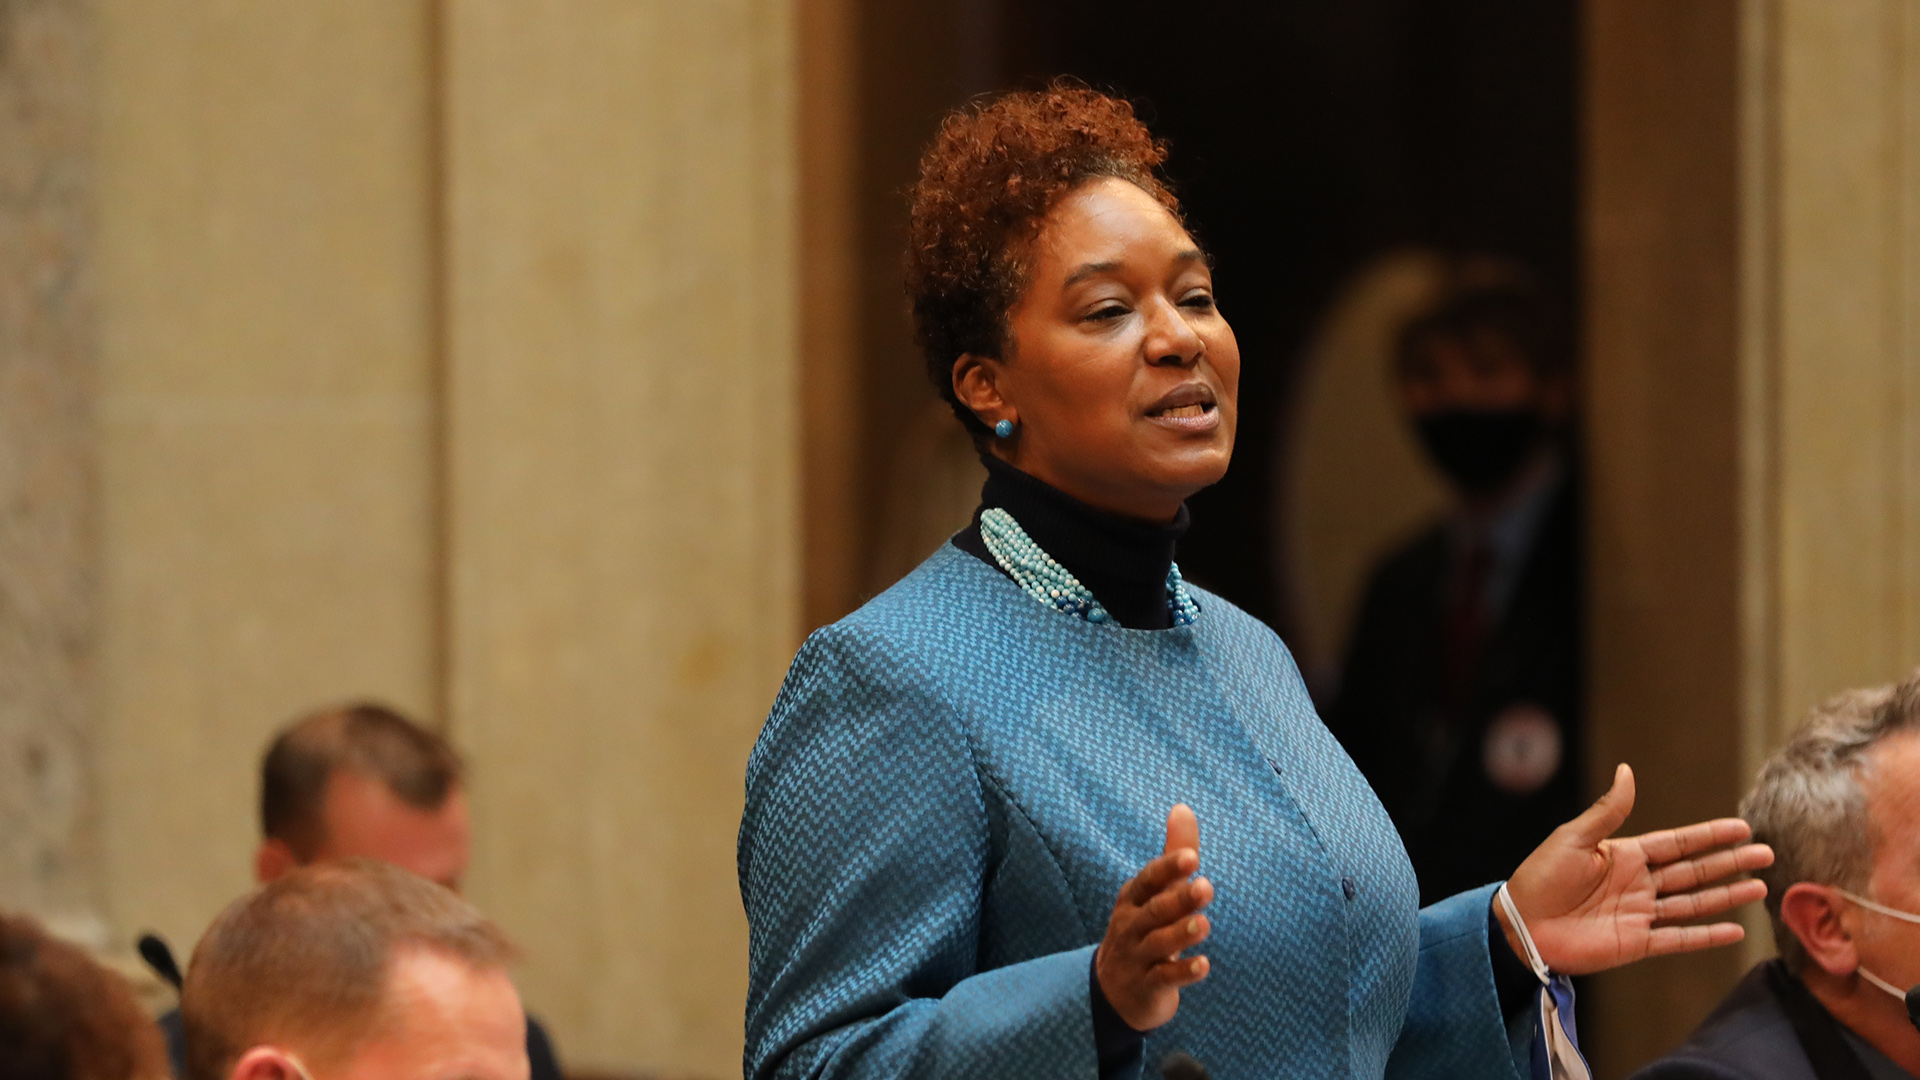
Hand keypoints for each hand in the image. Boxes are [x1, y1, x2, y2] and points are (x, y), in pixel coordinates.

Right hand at [1095, 804, 1213, 1030]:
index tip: (1192, 857)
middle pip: (1155, 910)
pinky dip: (1183, 972)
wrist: (1113, 990)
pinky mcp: (1146, 986)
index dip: (1168, 868)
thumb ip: (1173, 854)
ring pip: (1159, 944)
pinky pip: (1164, 978)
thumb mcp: (1154, 893)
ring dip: (1181, 934)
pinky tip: (1204, 965)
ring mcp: (1137, 957)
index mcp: (1133, 899)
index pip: (1148, 880)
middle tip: (1207, 887)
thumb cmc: (1142, 930)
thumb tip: (1183, 807)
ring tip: (1205, 924)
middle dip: (1179, 899)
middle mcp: (1131, 926)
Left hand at [1500, 763, 1775, 974]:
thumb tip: (1628, 770)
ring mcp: (1640, 914)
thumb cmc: (1540, 877)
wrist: (1521, 924)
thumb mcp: (1574, 838)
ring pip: (1693, 903)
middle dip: (1729, 863)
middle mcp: (1638, 884)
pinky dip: (1706, 936)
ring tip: (1760, 888)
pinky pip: (1679, 939)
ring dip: (1726, 896)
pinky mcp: (1636, 943)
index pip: (1677, 843)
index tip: (1742, 828)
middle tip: (1766, 854)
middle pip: (1694, 871)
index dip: (1709, 836)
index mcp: (1624, 855)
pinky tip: (1735, 930)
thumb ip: (1608, 811)